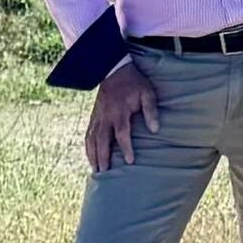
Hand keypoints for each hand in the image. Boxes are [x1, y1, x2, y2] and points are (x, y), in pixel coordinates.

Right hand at [83, 57, 156, 171]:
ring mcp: (97, 117)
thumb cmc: (133, 83)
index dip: (126, 147)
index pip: (122, 133)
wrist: (113, 70)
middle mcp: (106, 117)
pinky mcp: (93, 117)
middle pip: (101, 140)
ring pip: (92, 139)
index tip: (129, 161)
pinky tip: (91, 158)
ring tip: (96, 171)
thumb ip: (150, 110)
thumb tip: (155, 129)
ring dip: (93, 156)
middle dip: (103, 157)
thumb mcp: (147, 92)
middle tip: (105, 173)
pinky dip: (88, 148)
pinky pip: (88, 135)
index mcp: (119, 112)